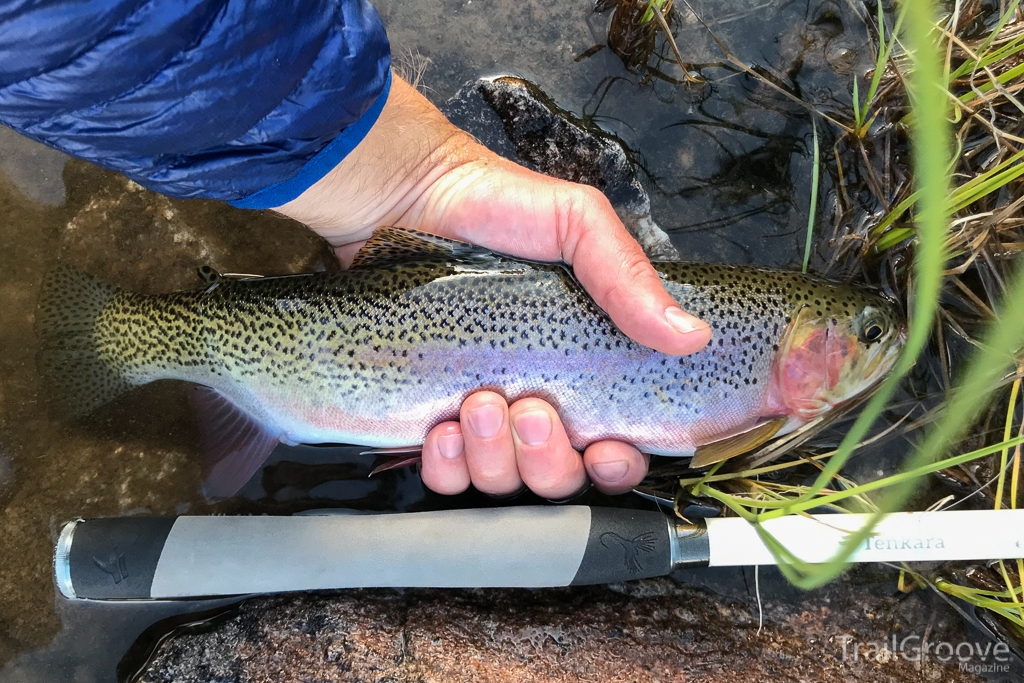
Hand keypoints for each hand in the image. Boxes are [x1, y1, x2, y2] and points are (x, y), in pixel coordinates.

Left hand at [275, 75, 710, 496]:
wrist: (406, 197)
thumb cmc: (496, 207)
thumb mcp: (576, 223)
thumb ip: (628, 276)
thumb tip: (690, 334)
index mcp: (582, 366)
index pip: (615, 443)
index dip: (618, 464)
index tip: (608, 450)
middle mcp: (537, 398)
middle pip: (560, 477)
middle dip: (549, 459)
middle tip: (529, 407)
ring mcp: (481, 414)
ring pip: (502, 480)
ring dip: (496, 457)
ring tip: (477, 401)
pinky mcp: (427, 416)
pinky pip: (446, 474)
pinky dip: (448, 464)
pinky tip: (442, 427)